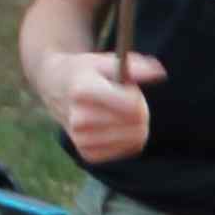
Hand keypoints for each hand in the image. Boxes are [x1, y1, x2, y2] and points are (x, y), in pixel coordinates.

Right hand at [45, 48, 154, 166]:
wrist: (55, 88)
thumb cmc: (86, 72)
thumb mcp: (105, 61)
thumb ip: (134, 66)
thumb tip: (159, 73)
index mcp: (83, 91)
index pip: (132, 106)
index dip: (138, 98)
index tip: (130, 90)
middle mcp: (79, 118)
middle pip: (136, 123)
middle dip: (140, 111)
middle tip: (126, 102)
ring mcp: (82, 139)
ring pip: (135, 139)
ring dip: (136, 126)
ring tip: (119, 113)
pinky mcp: (87, 154)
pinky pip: (127, 150)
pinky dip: (129, 139)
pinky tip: (116, 127)